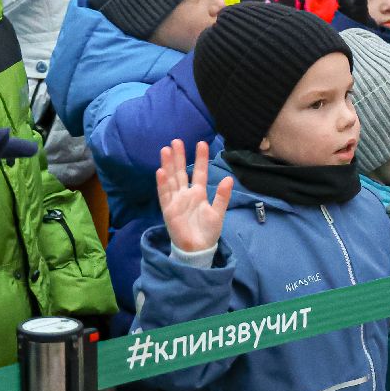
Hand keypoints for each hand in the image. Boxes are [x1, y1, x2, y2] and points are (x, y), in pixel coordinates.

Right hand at [156, 139, 231, 253]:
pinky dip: (162, 183)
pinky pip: (164, 194)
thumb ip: (222, 196)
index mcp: (198, 193)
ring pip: (171, 179)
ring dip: (168, 165)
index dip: (200, 158)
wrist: (198, 249)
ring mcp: (176, 201)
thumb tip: (229, 178)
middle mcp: (185, 194)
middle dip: (179, 157)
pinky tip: (160, 171)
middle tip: (176, 141)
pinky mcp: (168, 210)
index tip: (201, 143)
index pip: (199, 172)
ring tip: (166, 150)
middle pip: (181, 172)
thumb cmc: (208, 231)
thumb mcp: (218, 212)